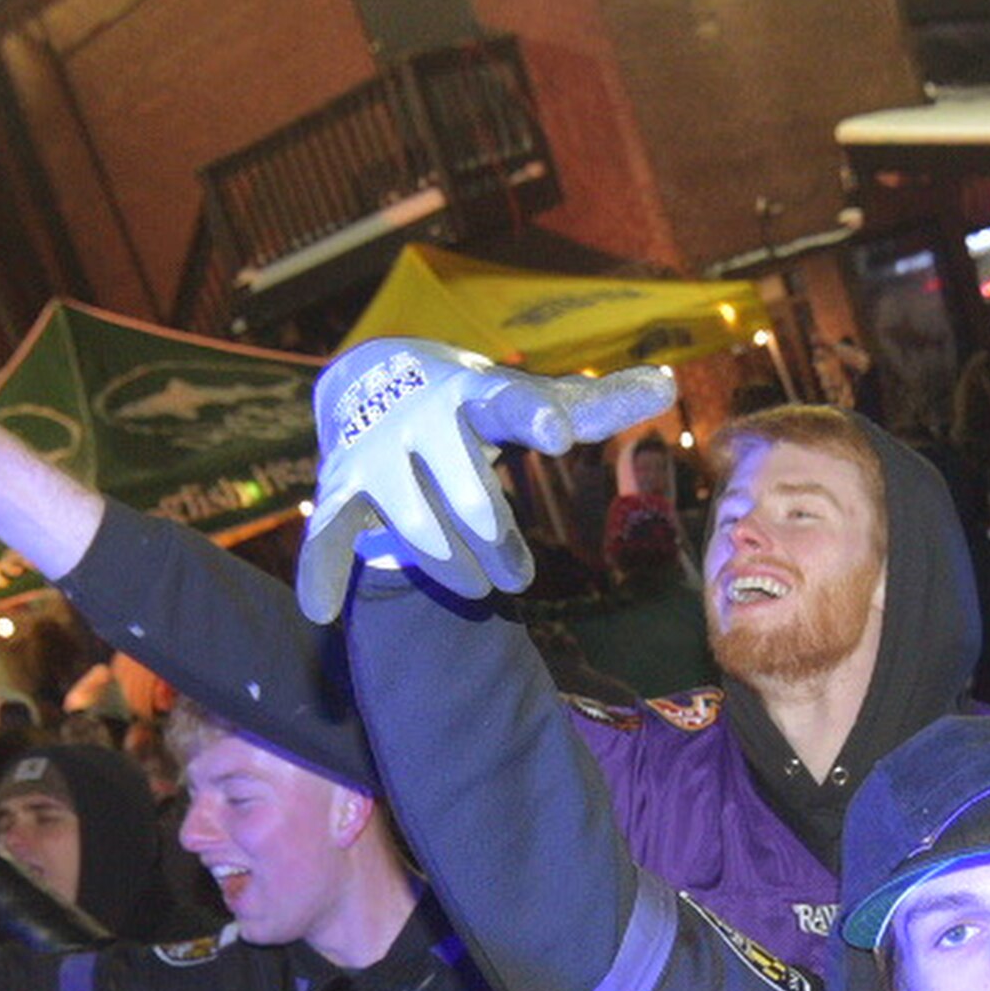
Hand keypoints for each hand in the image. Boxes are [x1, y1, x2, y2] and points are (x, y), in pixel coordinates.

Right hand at [293, 339, 677, 618]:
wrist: (373, 381)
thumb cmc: (473, 402)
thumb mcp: (529, 399)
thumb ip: (594, 405)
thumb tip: (668, 385)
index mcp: (477, 391)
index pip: (511, 401)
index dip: (535, 418)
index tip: (557, 435)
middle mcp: (422, 416)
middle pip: (469, 494)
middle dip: (498, 543)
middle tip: (518, 580)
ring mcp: (376, 452)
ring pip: (416, 527)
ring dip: (453, 568)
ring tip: (479, 588)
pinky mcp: (340, 488)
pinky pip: (328, 535)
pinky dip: (321, 571)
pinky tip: (322, 609)